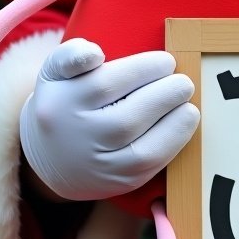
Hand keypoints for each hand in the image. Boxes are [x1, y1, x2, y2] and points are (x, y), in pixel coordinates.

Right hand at [20, 37, 199, 201]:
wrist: (51, 154)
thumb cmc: (65, 101)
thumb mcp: (56, 71)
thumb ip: (72, 54)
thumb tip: (95, 55)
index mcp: (61, 105)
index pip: (108, 84)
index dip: (146, 68)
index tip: (166, 61)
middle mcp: (77, 140)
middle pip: (128, 118)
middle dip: (166, 95)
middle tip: (182, 82)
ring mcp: (98, 166)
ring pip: (142, 150)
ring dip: (176, 122)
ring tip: (187, 101)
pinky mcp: (118, 183)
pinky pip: (151, 165)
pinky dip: (175, 142)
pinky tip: (184, 121)